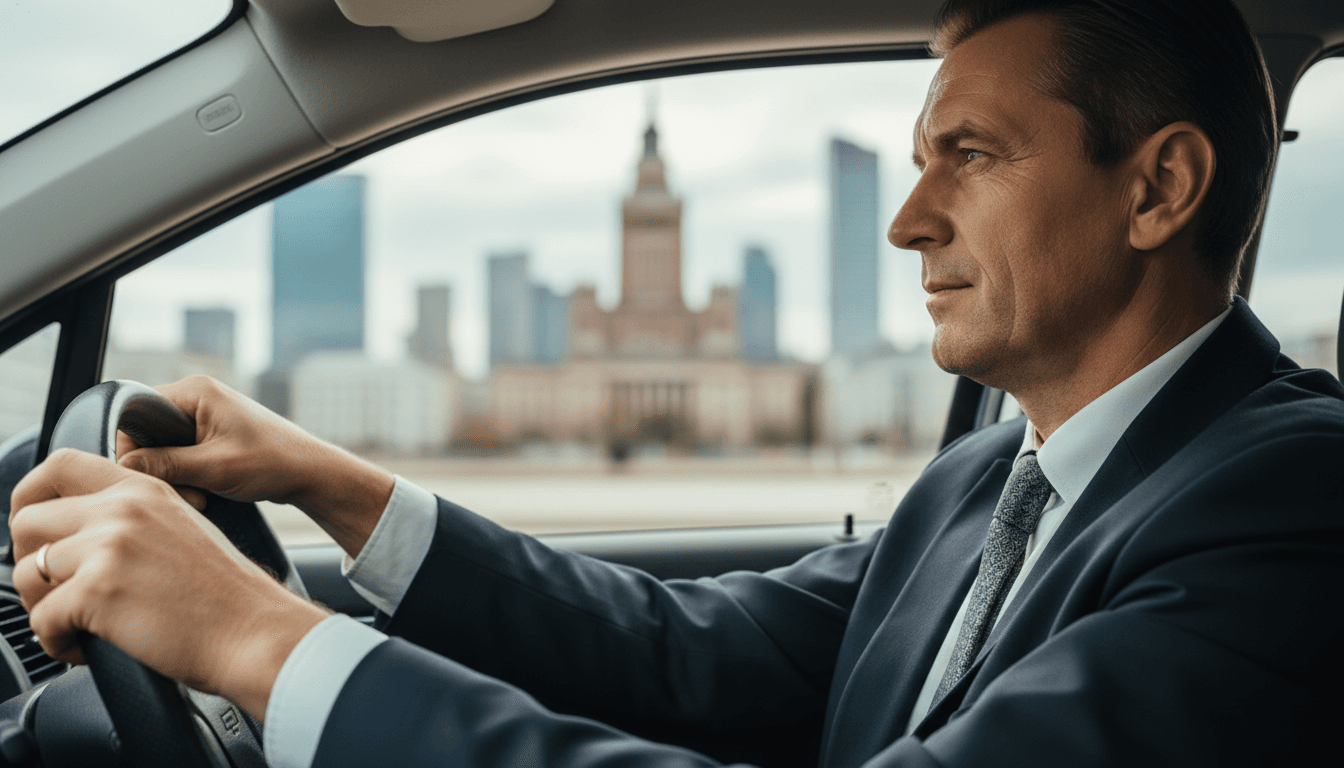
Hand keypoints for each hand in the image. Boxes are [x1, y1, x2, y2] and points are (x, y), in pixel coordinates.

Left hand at [9, 449, 326, 719]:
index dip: (32, 496)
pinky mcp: (97, 591)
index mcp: (143, 489)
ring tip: (76, 625)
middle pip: (27, 521)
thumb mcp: (182, 529)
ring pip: (25, 574)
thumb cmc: (225, 595)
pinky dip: (55, 641)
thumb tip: (74, 536)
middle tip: (55, 591)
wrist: (254, 632)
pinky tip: (84, 647)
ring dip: (42, 607)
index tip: (36, 531)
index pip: (59, 464)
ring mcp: (108, 547)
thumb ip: (132, 518)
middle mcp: (122, 510)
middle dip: (29, 562)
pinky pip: (40, 620)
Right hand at [116, 376, 394, 557]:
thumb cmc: (273, 462)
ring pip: (164, 449)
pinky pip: (182, 456)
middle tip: (183, 493)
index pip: (136, 412)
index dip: (131, 447)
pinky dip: (188, 477)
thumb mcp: (214, 468)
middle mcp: (198, 397)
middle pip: (149, 433)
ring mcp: (205, 417)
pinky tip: (204, 495)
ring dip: (174, 477)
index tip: (141, 477)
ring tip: (198, 497)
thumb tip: (123, 467)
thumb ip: (165, 465)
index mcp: (196, 391)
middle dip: (157, 468)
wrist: (312, 474)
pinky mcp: (212, 436)